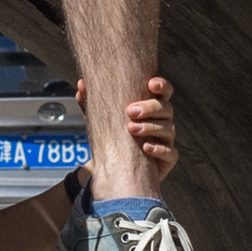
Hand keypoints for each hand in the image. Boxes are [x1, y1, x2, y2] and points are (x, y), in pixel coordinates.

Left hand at [85, 73, 180, 188]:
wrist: (116, 166)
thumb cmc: (113, 136)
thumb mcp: (100, 118)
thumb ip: (91, 102)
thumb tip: (80, 85)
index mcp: (151, 108)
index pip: (164, 92)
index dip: (162, 85)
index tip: (151, 84)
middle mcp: (162, 121)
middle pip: (166, 108)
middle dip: (150, 107)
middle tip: (130, 111)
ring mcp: (167, 140)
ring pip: (169, 129)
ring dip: (150, 127)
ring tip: (131, 129)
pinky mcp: (167, 159)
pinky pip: (171, 153)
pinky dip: (159, 149)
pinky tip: (145, 147)